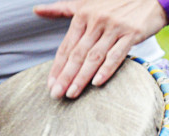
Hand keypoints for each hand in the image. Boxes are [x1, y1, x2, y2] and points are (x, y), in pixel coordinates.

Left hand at [34, 0, 166, 98]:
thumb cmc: (117, 2)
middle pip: (78, 54)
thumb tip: (36, 10)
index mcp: (83, 15)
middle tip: (56, 94)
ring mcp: (114, 27)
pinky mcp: (132, 33)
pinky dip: (107, 69)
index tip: (50, 84)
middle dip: (65, 76)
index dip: (57, 66)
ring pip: (94, 56)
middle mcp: (97, 21)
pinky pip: (117, 54)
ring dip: (82, 77)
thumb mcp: (87, 3)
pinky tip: (97, 82)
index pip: (67, 46)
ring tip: (72, 93)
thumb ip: (62, 9)